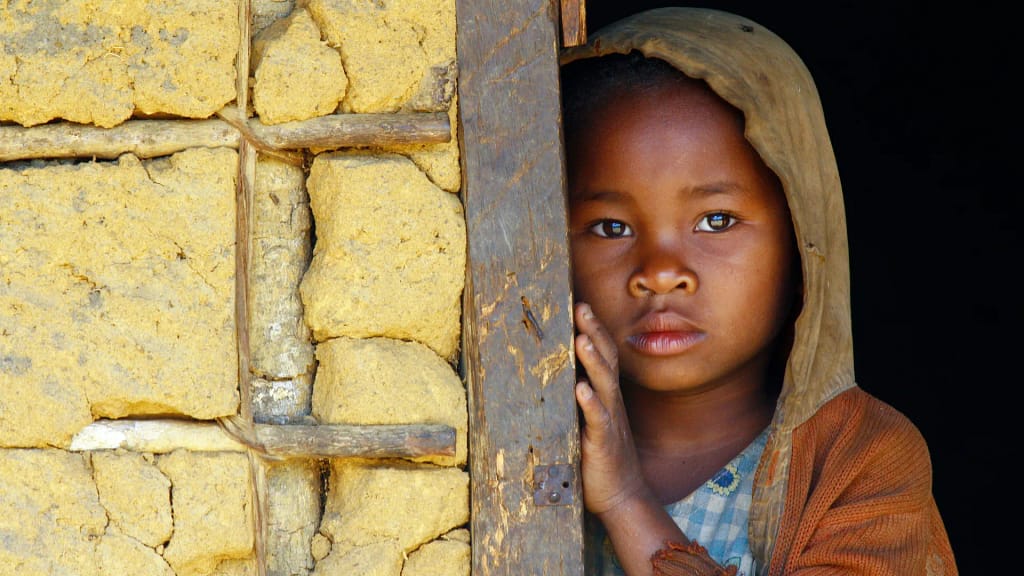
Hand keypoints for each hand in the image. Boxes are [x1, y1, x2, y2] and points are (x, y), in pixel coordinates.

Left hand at [574, 302, 647, 516]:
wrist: (622, 495)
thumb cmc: (600, 457)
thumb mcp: (588, 421)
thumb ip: (578, 397)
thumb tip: (558, 373)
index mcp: (606, 396)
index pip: (603, 355)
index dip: (594, 329)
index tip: (580, 304)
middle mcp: (611, 403)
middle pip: (606, 360)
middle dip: (594, 332)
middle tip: (581, 307)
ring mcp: (610, 421)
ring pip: (604, 384)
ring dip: (593, 360)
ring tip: (581, 338)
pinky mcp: (604, 443)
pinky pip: (598, 420)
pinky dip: (591, 403)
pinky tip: (581, 389)